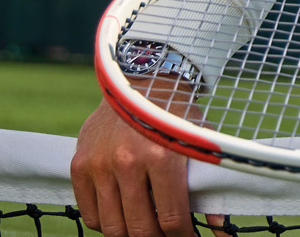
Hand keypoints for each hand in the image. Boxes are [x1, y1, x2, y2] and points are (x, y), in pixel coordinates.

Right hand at [71, 93, 225, 236]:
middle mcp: (128, 162)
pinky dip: (105, 223)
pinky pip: (89, 213)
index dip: (182, 236)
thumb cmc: (175, 112)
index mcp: (162, 156)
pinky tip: (121, 216)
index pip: (171, 218)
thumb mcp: (197, 141)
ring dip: (130, 234)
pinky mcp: (80, 164)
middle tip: (165, 235)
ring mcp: (100, 164)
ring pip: (112, 227)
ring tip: (145, 228)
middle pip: (139, 229)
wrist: (140, 79)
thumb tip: (218, 226)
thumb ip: (206, 183)